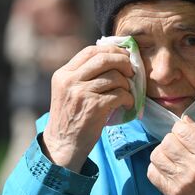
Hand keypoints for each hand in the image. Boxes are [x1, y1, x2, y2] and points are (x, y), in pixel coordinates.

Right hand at [43, 45, 133, 172]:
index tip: (124, 55)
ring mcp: (81, 93)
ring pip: (114, 76)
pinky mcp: (94, 107)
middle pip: (104, 58)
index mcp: (64, 74)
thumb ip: (83, 75)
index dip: (111, 50)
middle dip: (123, 61)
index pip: (90, 51)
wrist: (63, 144)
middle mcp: (70, 80)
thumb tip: (114, 58)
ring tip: (127, 92)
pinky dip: (128, 98)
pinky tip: (128, 104)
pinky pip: (119, 94)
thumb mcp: (69, 91)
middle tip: (132, 71)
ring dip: (126, 84)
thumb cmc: (71, 117)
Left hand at [147, 116, 194, 194]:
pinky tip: (167, 167)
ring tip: (172, 155)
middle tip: (179, 145)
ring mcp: (181, 181)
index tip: (185, 133)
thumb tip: (185, 119)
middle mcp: (193, 167)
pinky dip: (156, 167)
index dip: (181, 128)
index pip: (182, 130)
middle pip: (168, 141)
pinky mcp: (172, 193)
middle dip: (172, 139)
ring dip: (162, 151)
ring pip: (157, 156)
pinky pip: (152, 173)